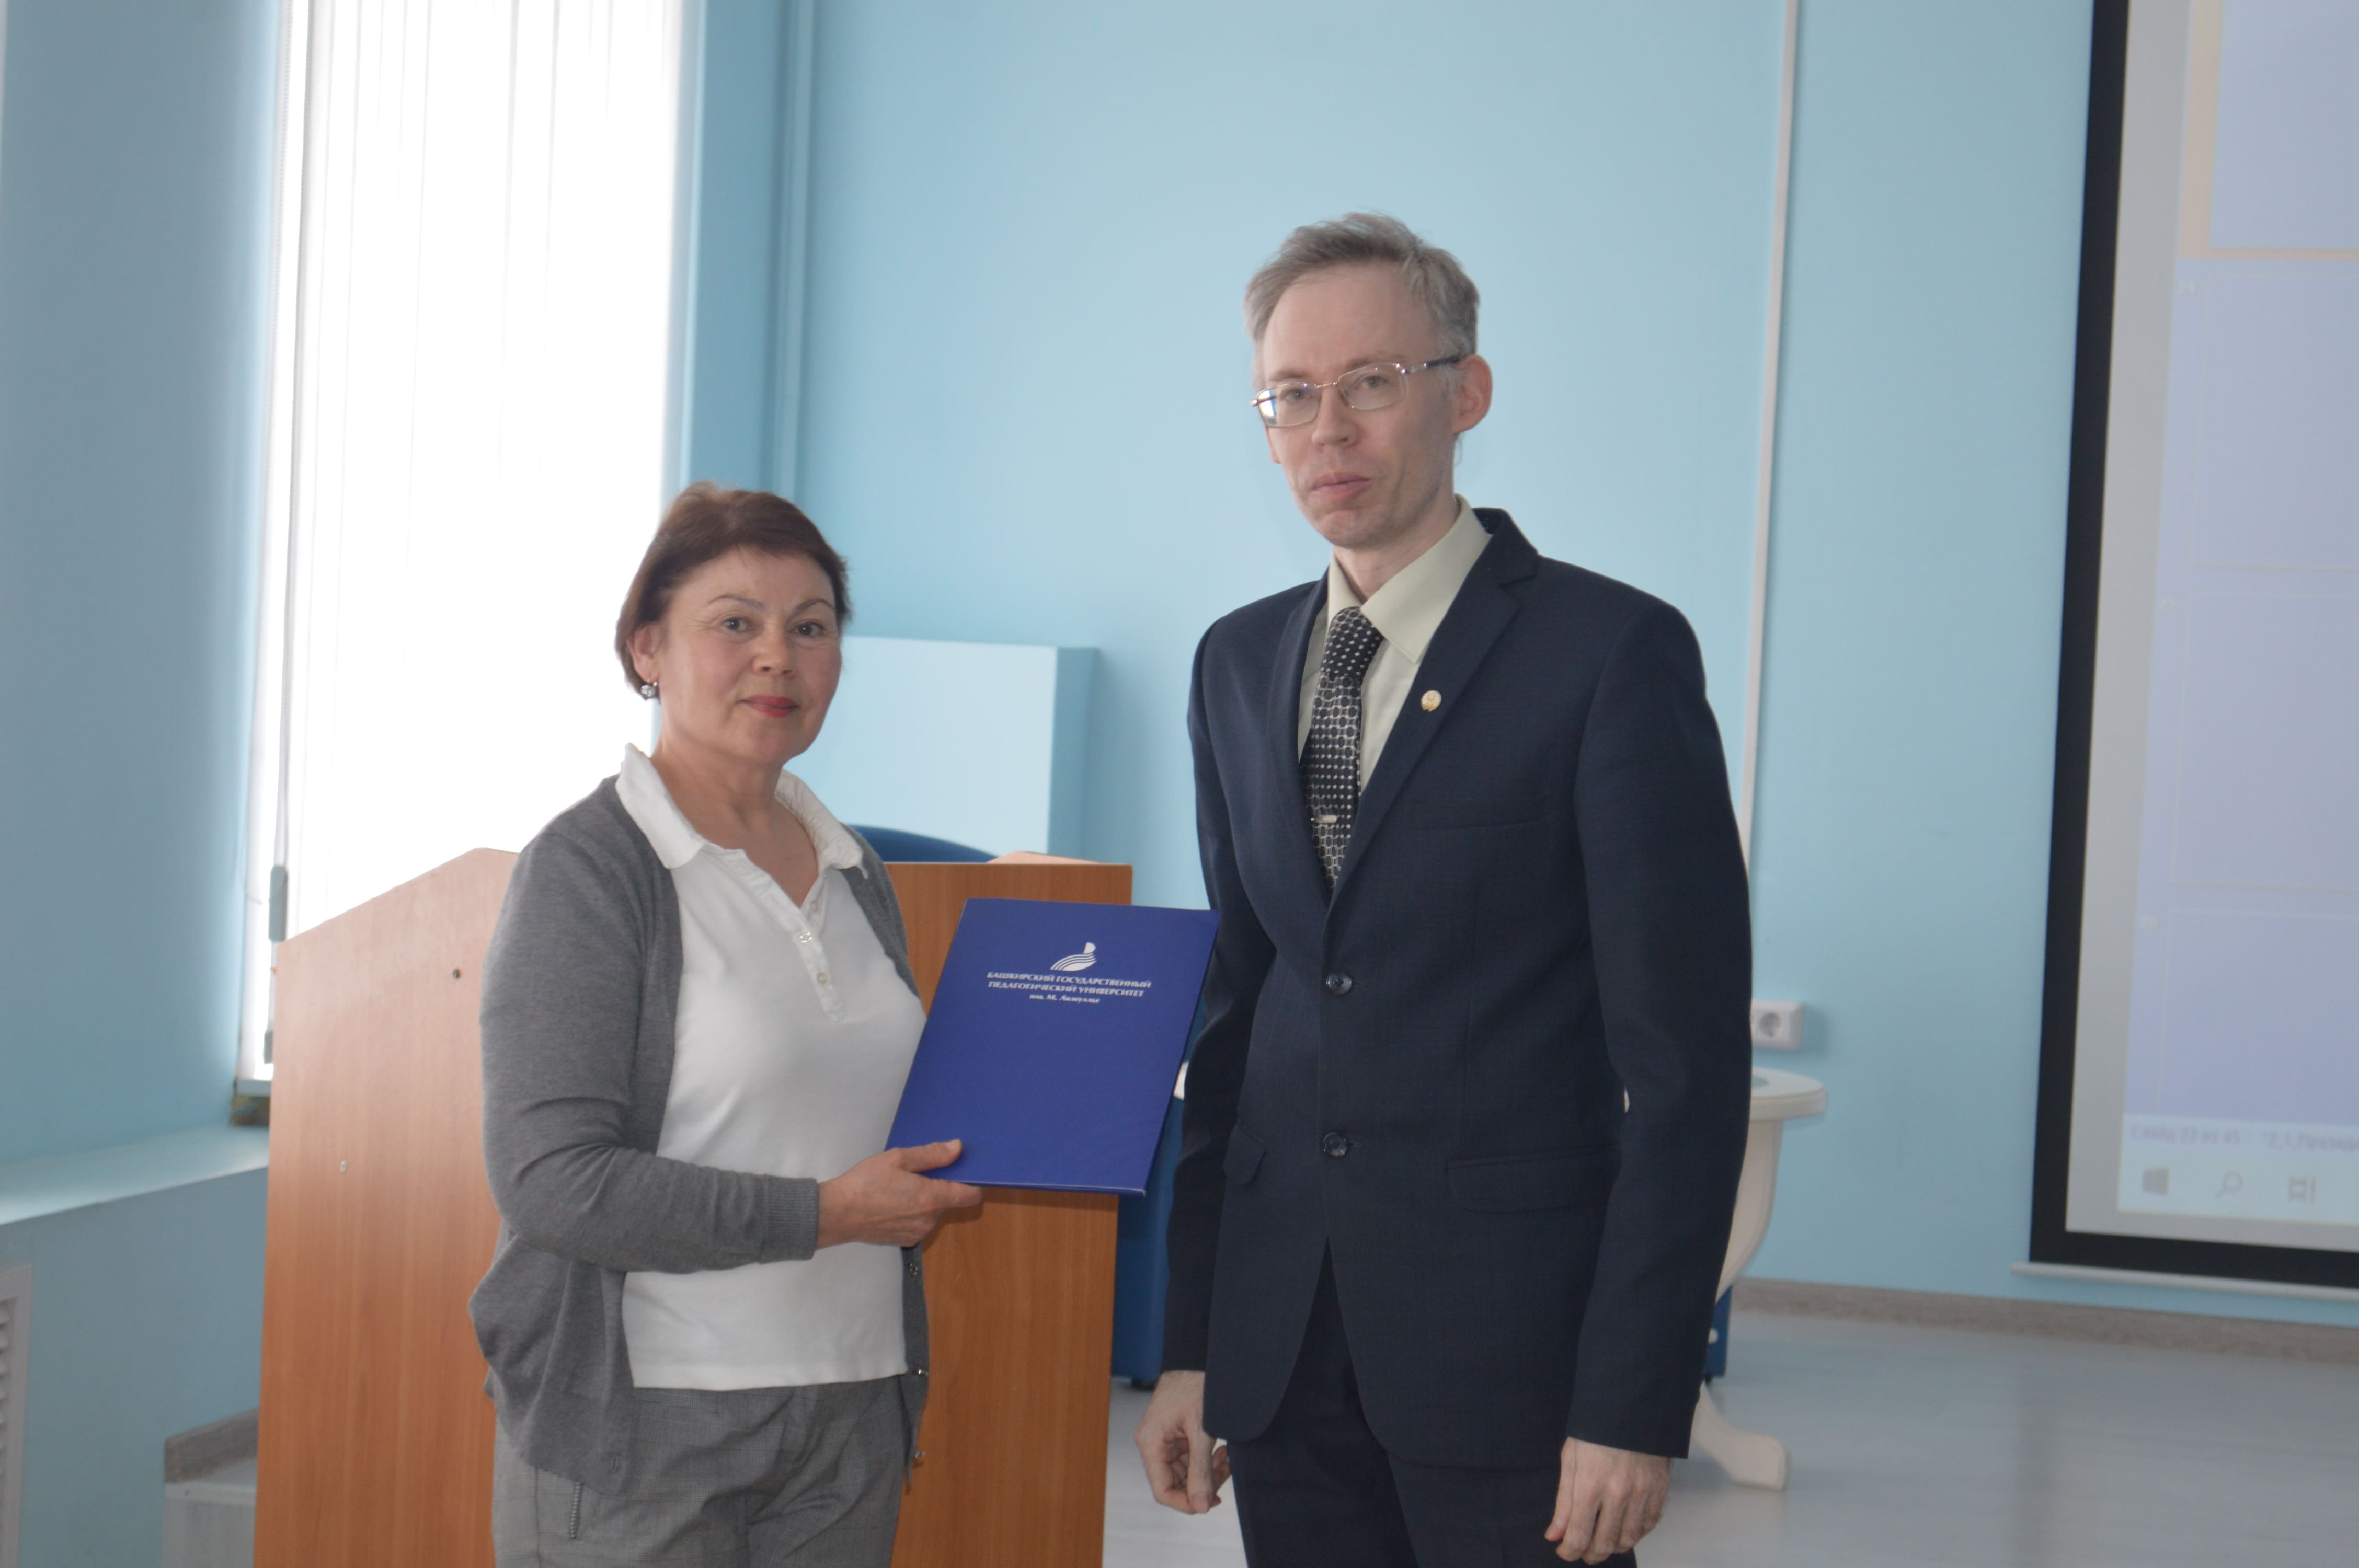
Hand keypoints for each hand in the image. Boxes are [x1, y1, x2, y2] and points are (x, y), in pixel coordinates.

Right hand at [815, 1141, 982, 1247]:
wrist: (837, 1214)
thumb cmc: (865, 1184)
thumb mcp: (898, 1158)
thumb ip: (932, 1154)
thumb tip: (957, 1149)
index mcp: (931, 1198)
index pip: (970, 1196)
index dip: (972, 1183)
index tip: (964, 1172)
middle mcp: (929, 1220)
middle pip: (949, 1201)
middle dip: (939, 1187)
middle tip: (916, 1174)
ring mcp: (917, 1232)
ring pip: (933, 1213)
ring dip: (924, 1201)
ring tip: (900, 1188)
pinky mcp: (905, 1241)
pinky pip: (919, 1223)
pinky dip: (912, 1213)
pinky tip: (893, 1203)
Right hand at [1134, 1369, 1230, 1513]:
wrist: (1196, 1358)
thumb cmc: (1195, 1385)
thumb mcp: (1202, 1431)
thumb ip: (1201, 1470)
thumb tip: (1202, 1506)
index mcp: (1151, 1444)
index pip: (1163, 1490)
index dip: (1186, 1502)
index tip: (1212, 1503)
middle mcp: (1153, 1445)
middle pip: (1175, 1483)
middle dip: (1203, 1483)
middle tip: (1226, 1471)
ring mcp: (1163, 1440)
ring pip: (1185, 1472)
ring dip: (1208, 1471)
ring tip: (1227, 1458)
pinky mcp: (1174, 1435)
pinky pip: (1189, 1459)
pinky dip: (1206, 1460)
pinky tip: (1222, 1451)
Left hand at [1546, 1438, 1668, 1562]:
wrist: (1631, 1409)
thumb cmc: (1594, 1433)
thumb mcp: (1571, 1461)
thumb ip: (1563, 1503)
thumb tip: (1554, 1536)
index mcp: (1590, 1484)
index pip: (1579, 1535)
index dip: (1569, 1551)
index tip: (1564, 1551)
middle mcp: (1618, 1494)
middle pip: (1605, 1544)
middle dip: (1590, 1555)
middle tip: (1583, 1552)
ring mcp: (1642, 1494)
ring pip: (1628, 1540)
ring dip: (1613, 1548)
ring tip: (1602, 1543)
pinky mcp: (1659, 1491)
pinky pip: (1648, 1526)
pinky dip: (1635, 1534)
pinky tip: (1623, 1529)